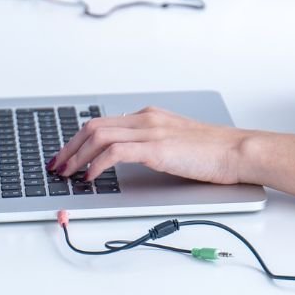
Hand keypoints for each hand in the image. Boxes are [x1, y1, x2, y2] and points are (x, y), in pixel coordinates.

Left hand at [49, 106, 249, 185]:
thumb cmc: (213, 152)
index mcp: (149, 116)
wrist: (237, 151)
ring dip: (77, 156)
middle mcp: (146, 118)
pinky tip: (91, 178)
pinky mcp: (156, 148)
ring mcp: (151, 131)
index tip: (66, 155)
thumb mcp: (176, 142)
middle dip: (69, 147)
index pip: (103, 122)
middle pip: (93, 126)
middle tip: (57, 166)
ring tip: (67, 174)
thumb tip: (129, 158)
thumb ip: (153, 144)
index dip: (78, 139)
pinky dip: (97, 164)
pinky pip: (115, 153)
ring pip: (99, 136)